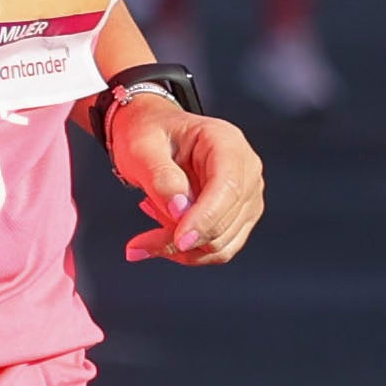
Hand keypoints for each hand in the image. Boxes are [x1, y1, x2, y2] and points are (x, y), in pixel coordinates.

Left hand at [102, 90, 262, 263]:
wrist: (153, 134)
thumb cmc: (149, 132)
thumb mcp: (141, 147)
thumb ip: (160, 177)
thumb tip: (180, 211)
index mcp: (226, 142)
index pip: (228, 187)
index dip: (206, 219)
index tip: (178, 241)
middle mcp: (245, 170)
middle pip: (226, 222)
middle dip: (182, 238)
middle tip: (139, 242)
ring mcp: (245, 196)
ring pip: (222, 243)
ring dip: (181, 248)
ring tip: (148, 230)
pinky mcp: (237, 218)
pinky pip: (217, 249)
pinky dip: (186, 253)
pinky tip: (161, 234)